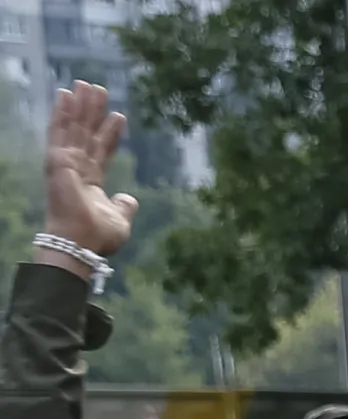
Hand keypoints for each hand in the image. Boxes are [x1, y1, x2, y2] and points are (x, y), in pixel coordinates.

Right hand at [39, 82, 135, 264]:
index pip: (102, 149)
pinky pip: (60, 131)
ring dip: (80, 105)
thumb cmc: (98, 237)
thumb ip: (124, 206)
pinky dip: (62, 112)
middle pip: (86, 133)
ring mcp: (65, 163)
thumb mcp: (120, 218)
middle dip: (93, 111)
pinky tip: (66, 94)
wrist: (81, 243)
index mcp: (91, 181)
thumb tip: (130, 198)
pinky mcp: (56, 160)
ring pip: (74, 127)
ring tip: (87, 84)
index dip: (110, 132)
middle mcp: (76, 168)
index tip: (118, 115)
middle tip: (98, 88)